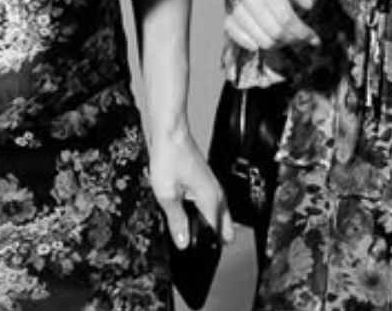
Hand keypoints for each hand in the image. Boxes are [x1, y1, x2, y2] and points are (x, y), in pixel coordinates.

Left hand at [150, 128, 234, 246]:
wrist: (170, 134)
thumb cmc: (170, 157)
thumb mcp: (167, 195)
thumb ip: (177, 221)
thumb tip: (183, 241)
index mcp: (210, 198)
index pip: (217, 232)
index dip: (207, 247)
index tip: (197, 257)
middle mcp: (215, 192)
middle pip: (224, 224)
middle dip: (215, 239)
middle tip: (201, 249)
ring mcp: (211, 186)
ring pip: (219, 214)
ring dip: (211, 226)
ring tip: (197, 236)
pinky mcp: (204, 181)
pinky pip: (211, 204)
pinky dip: (205, 214)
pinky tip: (192, 216)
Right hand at [225, 0, 319, 51]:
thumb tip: (307, 5)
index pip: (286, 18)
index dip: (302, 33)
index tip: (315, 40)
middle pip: (275, 33)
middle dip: (293, 41)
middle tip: (302, 41)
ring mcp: (237, 10)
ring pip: (261, 41)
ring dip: (278, 45)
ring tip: (287, 39)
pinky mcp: (229, 21)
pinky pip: (241, 40)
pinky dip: (254, 45)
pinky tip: (266, 42)